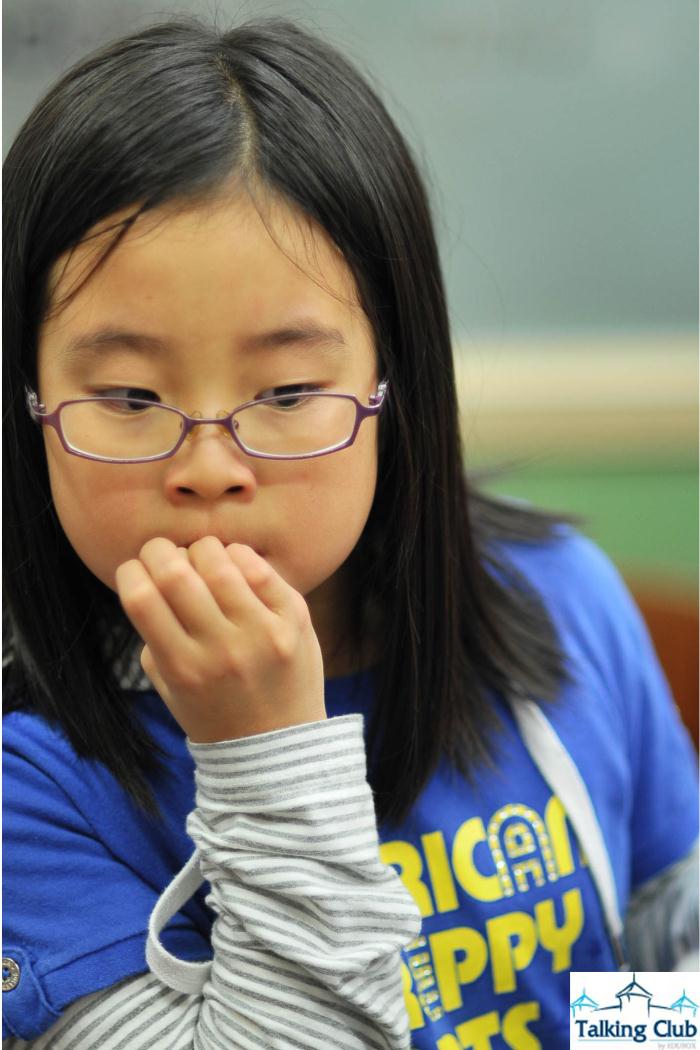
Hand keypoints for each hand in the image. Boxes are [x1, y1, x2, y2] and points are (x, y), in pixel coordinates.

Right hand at [115, 538, 325, 741]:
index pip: (140, 598)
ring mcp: (262, 633)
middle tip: (162, 553)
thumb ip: (154, 637)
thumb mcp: (169, 686)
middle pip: (174, 572)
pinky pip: (260, 568)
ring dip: (201, 550)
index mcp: (182, 668)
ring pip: (218, 561)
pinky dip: (238, 556)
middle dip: (159, 550)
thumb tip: (151, 577)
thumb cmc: (214, 711)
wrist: (278, 746)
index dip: (130, 571)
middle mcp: (221, 649)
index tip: (135, 570)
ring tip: (201, 559)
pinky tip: (233, 565)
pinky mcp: (295, 620)